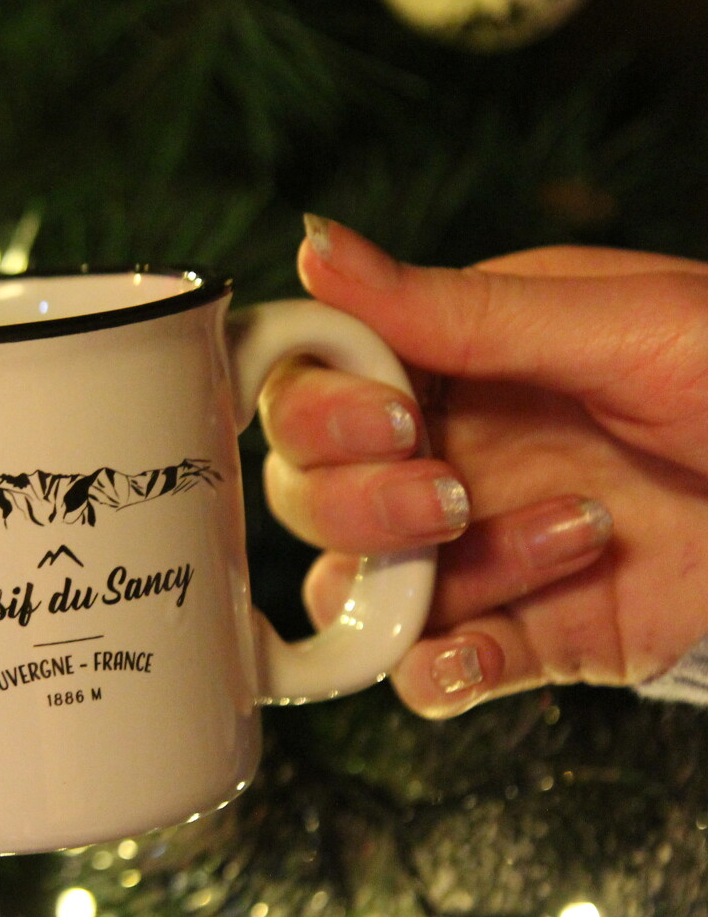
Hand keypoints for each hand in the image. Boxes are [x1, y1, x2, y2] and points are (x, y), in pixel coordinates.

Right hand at [258, 215, 707, 716]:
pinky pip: (430, 672)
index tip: (392, 414)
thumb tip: (311, 243)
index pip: (307, 391)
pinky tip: (482, 653)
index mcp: (445, 367)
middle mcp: (443, 457)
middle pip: (309, 498)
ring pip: (357, 589)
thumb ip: (448, 307)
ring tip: (575, 537)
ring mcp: (478, 552)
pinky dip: (437, 673)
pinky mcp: (531, 636)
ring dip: (431, 581)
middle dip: (364, 503)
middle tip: (452, 490)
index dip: (317, 413)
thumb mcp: (610, 321)